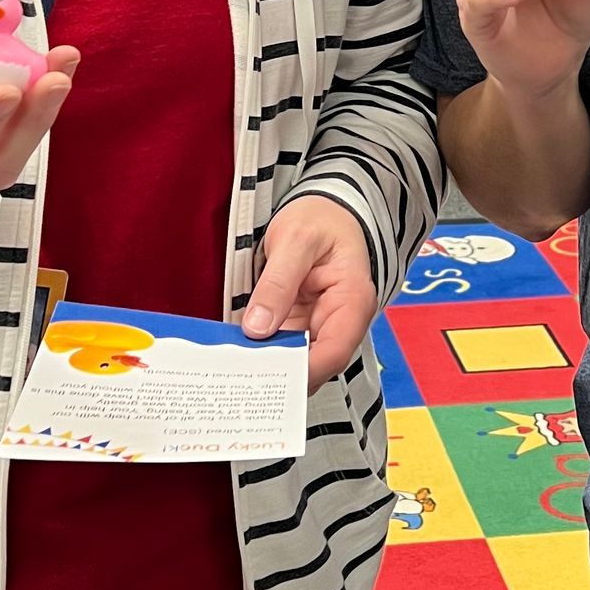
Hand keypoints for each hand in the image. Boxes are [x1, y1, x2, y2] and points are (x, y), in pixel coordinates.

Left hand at [242, 196, 377, 389]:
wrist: (325, 210)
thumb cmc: (321, 219)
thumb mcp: (296, 240)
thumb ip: (277, 283)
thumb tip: (257, 328)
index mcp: (353, 300)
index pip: (334, 351)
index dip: (303, 371)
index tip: (269, 379)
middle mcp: (341, 320)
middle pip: (316, 363)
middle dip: (282, 374)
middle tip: (242, 374)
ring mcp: (321, 324)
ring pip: (297, 360)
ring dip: (269, 364)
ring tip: (236, 366)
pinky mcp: (303, 324)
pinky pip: (285, 346)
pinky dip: (265, 351)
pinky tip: (242, 352)